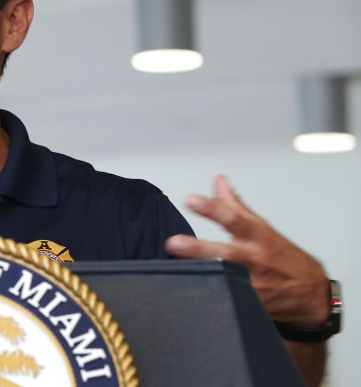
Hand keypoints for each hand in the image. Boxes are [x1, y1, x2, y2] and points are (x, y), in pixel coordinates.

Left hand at [165, 175, 328, 326]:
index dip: (212, 208)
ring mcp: (252, 283)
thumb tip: (219, 182)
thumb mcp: (262, 227)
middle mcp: (254, 259)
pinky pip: (227, 298)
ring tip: (175, 270)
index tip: (191, 200)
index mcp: (258, 236)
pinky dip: (210, 295)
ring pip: (225, 279)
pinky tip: (188, 292)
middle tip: (174, 243)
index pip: (234, 218)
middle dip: (199, 249)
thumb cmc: (283, 256)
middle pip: (226, 253)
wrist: (309, 292)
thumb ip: (235, 205)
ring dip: (202, 274)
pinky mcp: (250, 303)